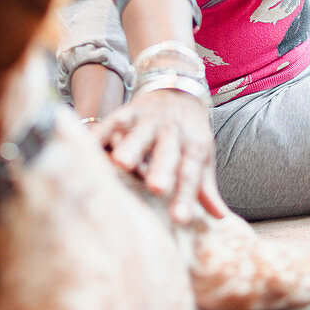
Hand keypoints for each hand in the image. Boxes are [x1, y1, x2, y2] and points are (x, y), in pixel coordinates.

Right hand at [98, 89, 225, 224]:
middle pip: (167, 152)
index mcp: (193, 145)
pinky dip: (101, 133)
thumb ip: (206, 187)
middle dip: (161, 169)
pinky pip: (113, 122)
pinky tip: (89, 145)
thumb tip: (220, 217)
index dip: (186, 196)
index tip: (180, 219)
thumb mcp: (202, 156)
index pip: (191, 173)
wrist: (178, 90)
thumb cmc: (189, 134)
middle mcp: (172, 131)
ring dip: (131, 147)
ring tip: (121, 164)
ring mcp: (149, 120)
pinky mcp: (128, 111)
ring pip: (139, 134)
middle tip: (156, 188)